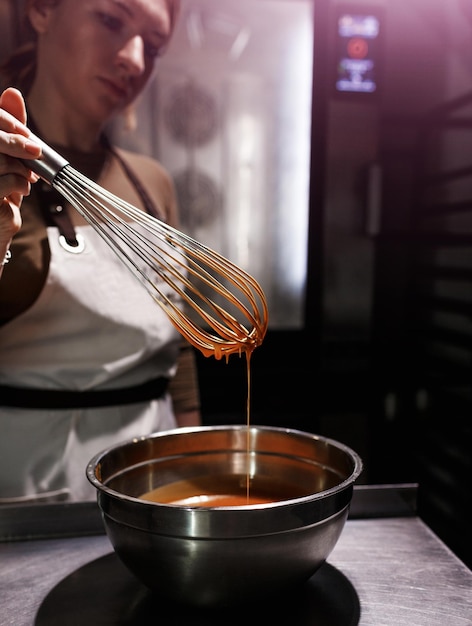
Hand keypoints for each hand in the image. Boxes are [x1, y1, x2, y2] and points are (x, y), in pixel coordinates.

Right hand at [0, 87, 40, 246]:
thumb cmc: (3, 190)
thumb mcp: (11, 157)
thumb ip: (11, 129)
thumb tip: (13, 93)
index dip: (7, 121)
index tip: (26, 134)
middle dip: (17, 143)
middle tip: (33, 153)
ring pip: (0, 160)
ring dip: (20, 169)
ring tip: (26, 179)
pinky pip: (4, 181)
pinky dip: (19, 185)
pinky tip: (20, 191)